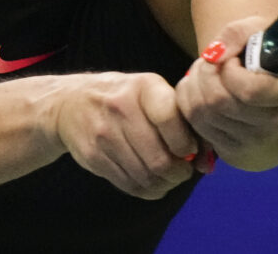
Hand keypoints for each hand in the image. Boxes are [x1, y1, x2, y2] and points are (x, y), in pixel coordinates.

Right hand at [52, 72, 198, 199]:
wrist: (71, 104)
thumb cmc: (125, 98)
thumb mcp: (151, 93)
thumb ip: (181, 120)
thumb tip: (206, 162)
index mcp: (143, 87)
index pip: (170, 119)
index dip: (186, 143)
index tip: (190, 150)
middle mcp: (121, 108)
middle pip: (159, 159)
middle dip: (179, 172)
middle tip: (183, 171)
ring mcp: (104, 134)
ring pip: (146, 177)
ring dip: (164, 184)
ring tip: (168, 176)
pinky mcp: (93, 157)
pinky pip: (129, 185)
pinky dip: (147, 190)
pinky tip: (151, 181)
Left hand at [176, 18, 277, 170]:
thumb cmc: (270, 60)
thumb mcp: (261, 31)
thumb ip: (237, 33)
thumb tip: (213, 55)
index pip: (251, 90)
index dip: (230, 71)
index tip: (233, 60)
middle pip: (219, 102)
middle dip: (205, 73)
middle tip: (212, 61)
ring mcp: (256, 143)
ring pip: (203, 113)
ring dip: (194, 84)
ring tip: (207, 71)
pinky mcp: (235, 153)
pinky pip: (196, 125)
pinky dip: (189, 101)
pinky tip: (202, 89)